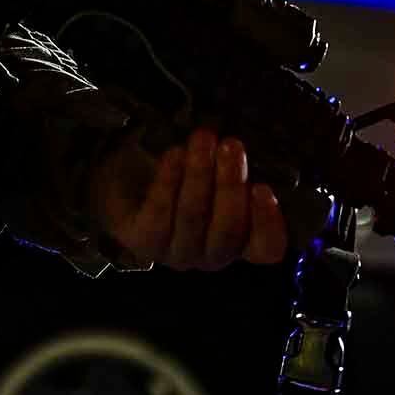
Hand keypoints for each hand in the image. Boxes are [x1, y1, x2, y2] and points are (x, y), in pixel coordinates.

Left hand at [88, 126, 287, 269]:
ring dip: (199, 174)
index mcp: (240, 242)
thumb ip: (236, 167)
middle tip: (231, 145)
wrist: (125, 182)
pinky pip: (159, 213)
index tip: (263, 187)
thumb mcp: (216, 169)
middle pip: (228, 229)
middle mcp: (212, 255)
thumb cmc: (183, 174)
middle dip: (231, 184)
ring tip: (202, 138)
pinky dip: (168, 180)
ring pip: (193, 217)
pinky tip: (174, 154)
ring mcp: (176, 253)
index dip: (269, 223)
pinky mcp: (143, 242)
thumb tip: (247, 143)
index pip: (267, 248)